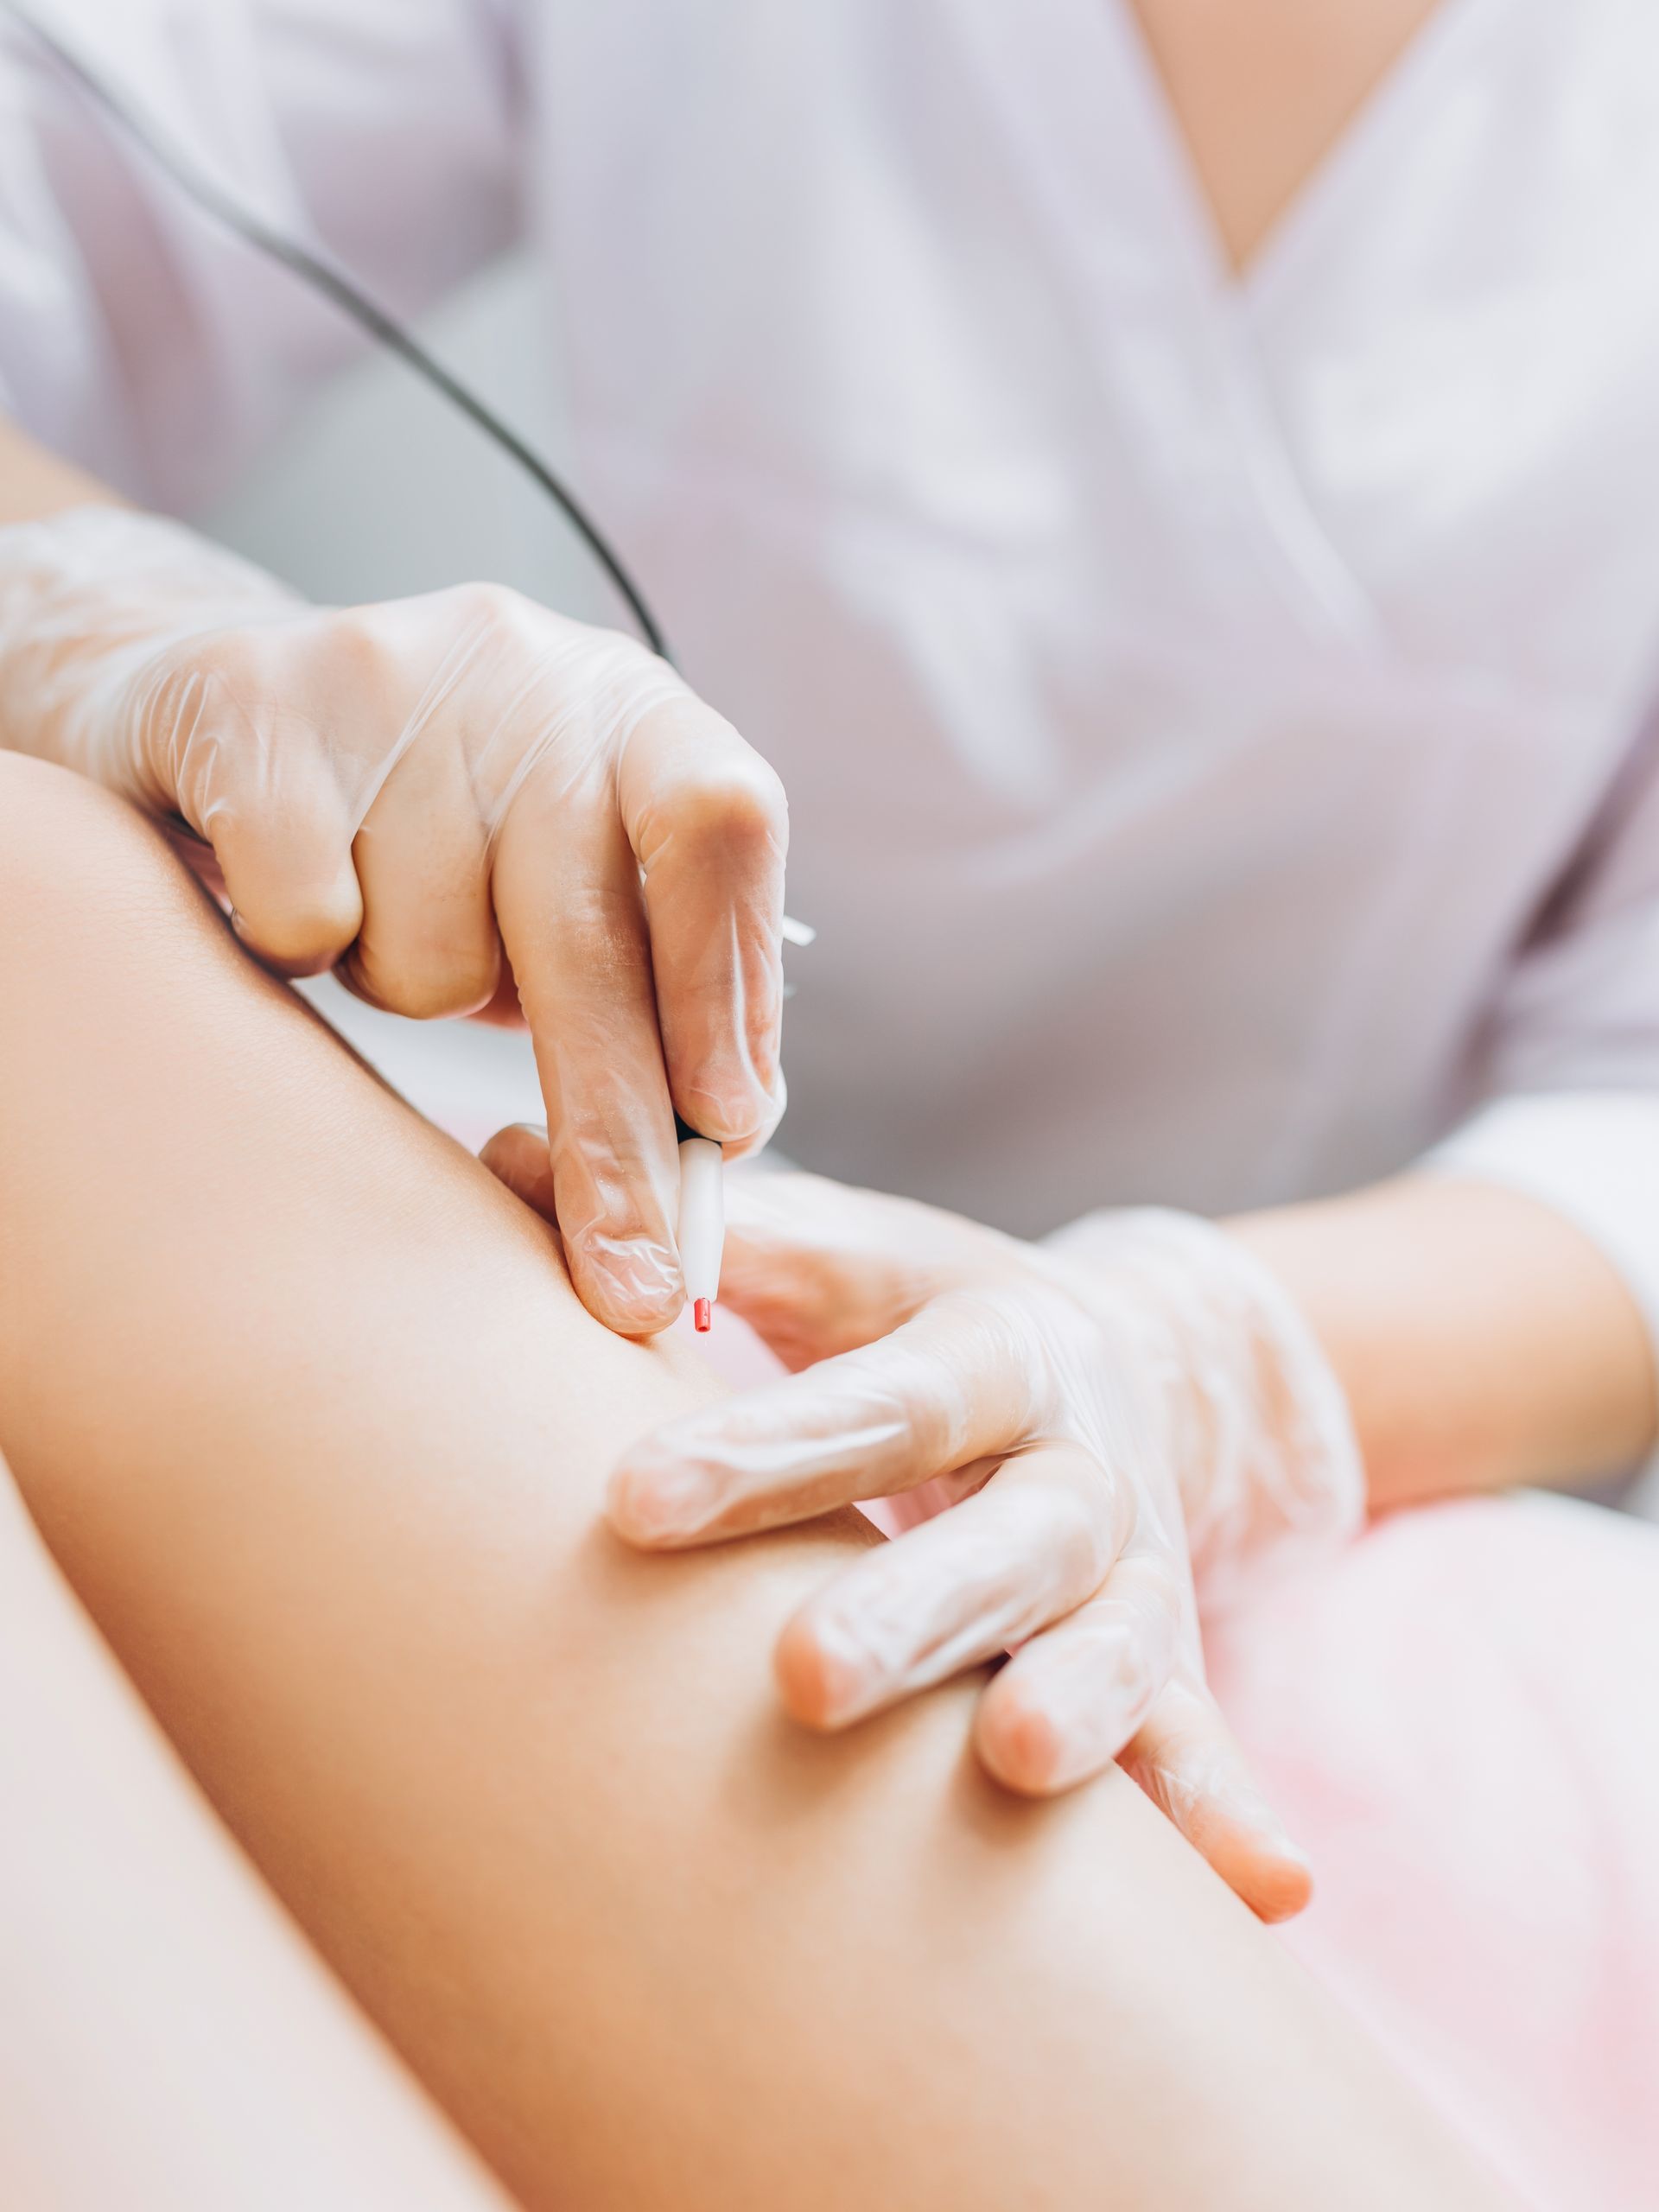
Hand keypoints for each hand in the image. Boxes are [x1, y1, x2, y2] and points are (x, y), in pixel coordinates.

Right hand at [0, 504, 785, 1333]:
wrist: (217, 703)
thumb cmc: (435, 830)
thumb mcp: (576, 881)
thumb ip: (667, 984)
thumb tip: (731, 1134)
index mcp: (636, 706)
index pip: (720, 832)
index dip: (723, 991)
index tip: (726, 1137)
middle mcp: (529, 668)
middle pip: (588, 937)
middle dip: (615, 1137)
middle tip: (633, 1284)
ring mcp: (387, 671)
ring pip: (435, 959)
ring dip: (415, 994)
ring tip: (384, 924)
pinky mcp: (249, 699)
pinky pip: (308, 924)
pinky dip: (301, 955)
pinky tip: (291, 899)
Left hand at [485, 1141, 1362, 1919]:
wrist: (1121, 1371)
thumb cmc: (931, 1323)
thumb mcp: (853, 1260)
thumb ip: (707, 1234)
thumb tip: (500, 1154)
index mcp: (998, 1349)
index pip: (880, 1398)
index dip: (766, 1450)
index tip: (632, 1503)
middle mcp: (1080, 1464)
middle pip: (1001, 1535)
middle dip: (908, 1606)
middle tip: (800, 1680)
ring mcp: (1134, 1574)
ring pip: (1114, 1641)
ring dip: (1081, 1703)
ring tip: (1016, 1761)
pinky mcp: (1165, 1661)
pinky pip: (1200, 1737)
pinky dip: (1230, 1812)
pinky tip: (1268, 1893)